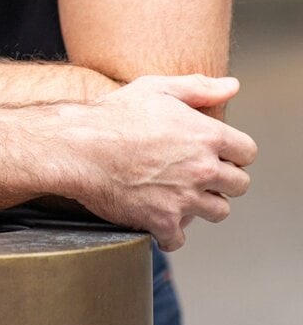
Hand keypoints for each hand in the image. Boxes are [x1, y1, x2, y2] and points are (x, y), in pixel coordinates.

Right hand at [64, 75, 256, 251]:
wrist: (77, 146)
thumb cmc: (113, 115)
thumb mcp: (156, 88)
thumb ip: (199, 87)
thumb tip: (232, 86)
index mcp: (206, 135)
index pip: (247, 152)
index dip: (233, 151)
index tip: (217, 152)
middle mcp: (201, 168)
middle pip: (239, 185)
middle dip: (222, 178)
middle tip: (197, 172)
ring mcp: (184, 198)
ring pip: (218, 212)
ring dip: (202, 204)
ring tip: (179, 191)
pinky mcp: (162, 222)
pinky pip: (180, 238)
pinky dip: (169, 230)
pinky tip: (155, 212)